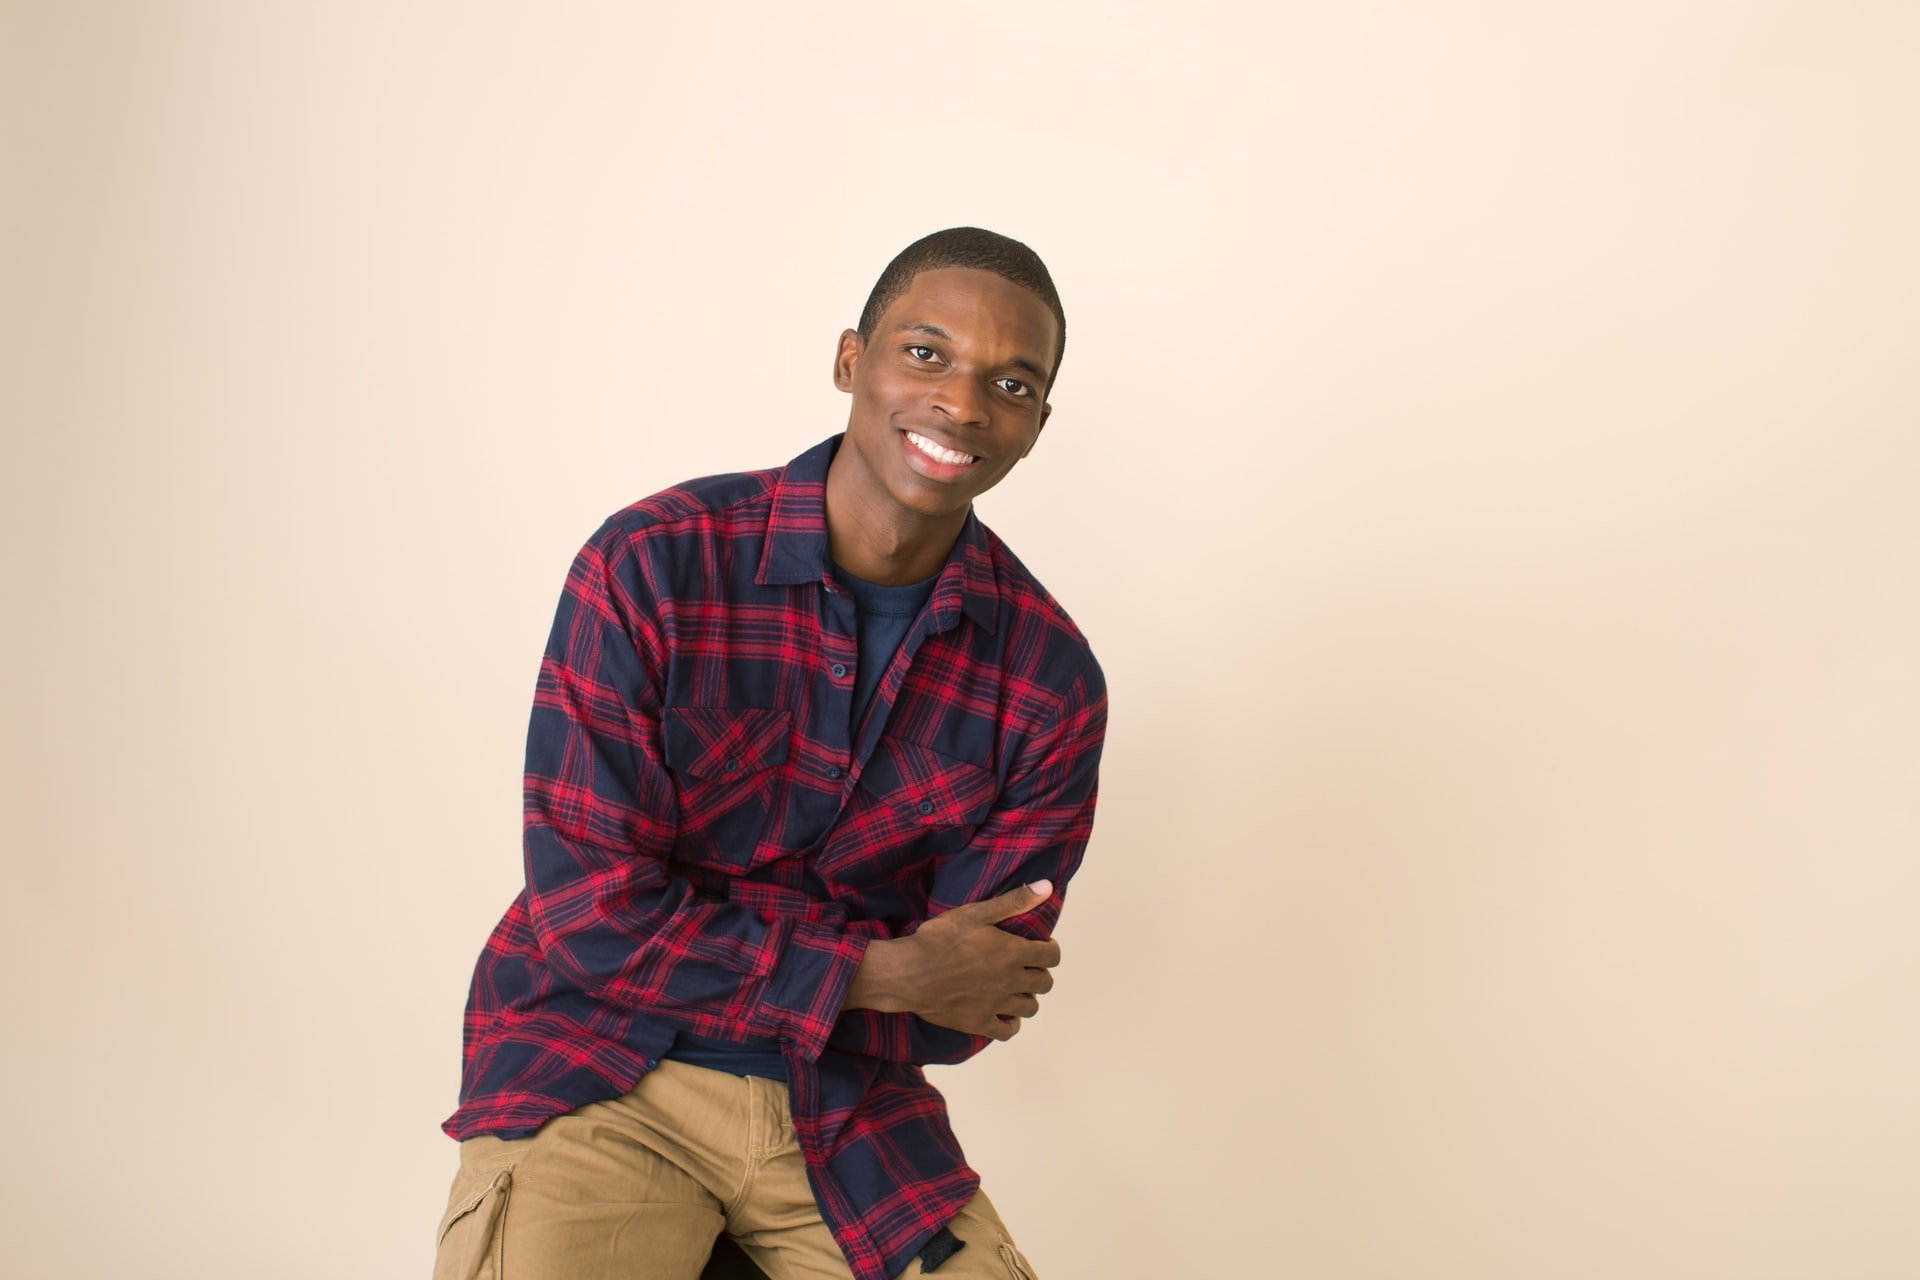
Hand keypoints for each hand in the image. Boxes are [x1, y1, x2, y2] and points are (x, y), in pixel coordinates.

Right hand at [844, 881, 1060, 1039]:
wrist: (908, 972)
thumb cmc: (940, 938)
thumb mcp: (975, 913)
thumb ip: (1014, 901)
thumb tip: (1047, 887)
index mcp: (1013, 953)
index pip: (1052, 957)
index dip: (1050, 950)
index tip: (1040, 946)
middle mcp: (1011, 981)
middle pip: (1044, 983)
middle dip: (1039, 972)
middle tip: (1025, 965)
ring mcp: (996, 1005)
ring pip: (1030, 1007)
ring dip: (1027, 997)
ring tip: (1014, 988)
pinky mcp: (978, 1023)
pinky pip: (1008, 1031)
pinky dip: (1010, 1023)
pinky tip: (1003, 1013)